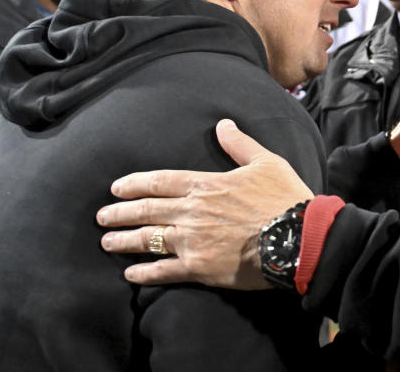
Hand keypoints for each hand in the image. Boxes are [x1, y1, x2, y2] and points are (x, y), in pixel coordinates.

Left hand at [97, 119, 312, 288]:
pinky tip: (130, 274)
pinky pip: (163, 271)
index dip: (135, 184)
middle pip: (146, 210)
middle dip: (120, 212)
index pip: (159, 181)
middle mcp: (191, 211)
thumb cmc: (284, 198)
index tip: (116, 188)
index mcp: (205, 184)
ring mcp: (192, 241)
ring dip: (124, 241)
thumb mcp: (265, 162)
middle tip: (101, 216)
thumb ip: (240, 144)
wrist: (298, 238)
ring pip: (148, 239)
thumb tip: (223, 124)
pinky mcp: (199, 268)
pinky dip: (144, 273)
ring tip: (107, 242)